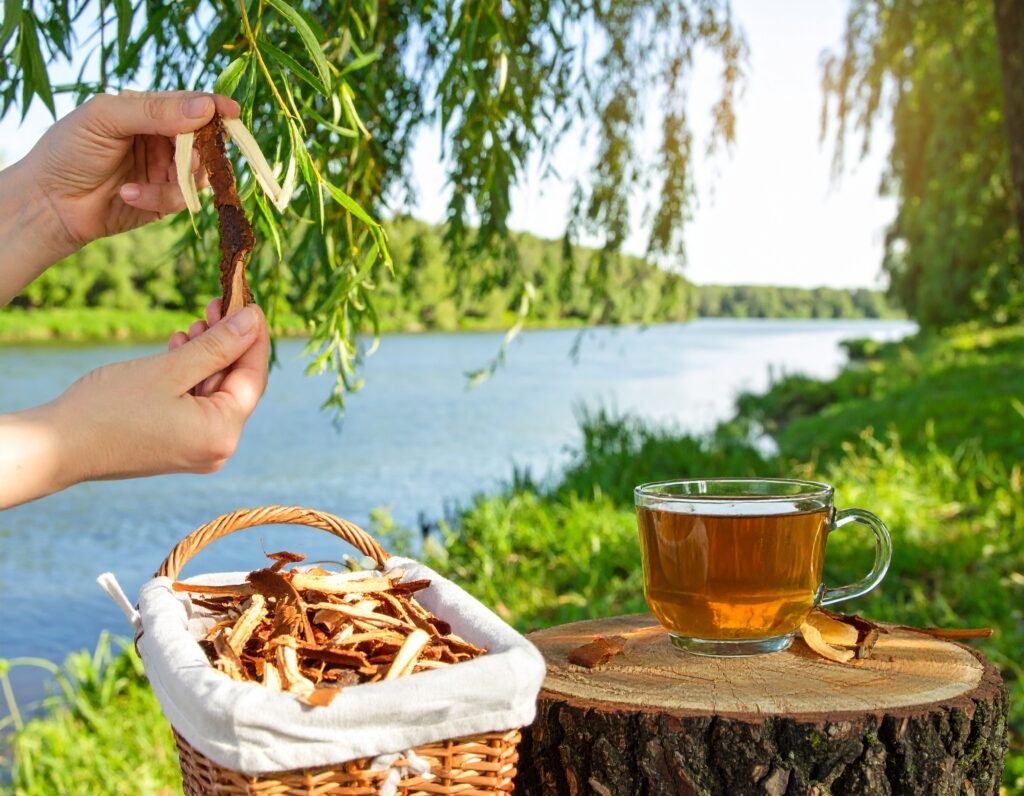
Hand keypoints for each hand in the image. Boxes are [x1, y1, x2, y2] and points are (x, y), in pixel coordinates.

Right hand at [0, 303, 268, 508]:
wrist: (56, 448)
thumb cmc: (108, 409)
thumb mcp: (169, 370)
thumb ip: (217, 346)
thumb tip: (252, 321)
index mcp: (222, 433)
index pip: (253, 376)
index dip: (254, 336)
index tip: (250, 302)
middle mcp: (218, 447)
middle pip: (236, 383)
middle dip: (228, 342)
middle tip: (217, 304)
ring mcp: (198, 449)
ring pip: (215, 390)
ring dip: (207, 355)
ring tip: (195, 323)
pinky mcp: (178, 444)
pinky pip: (197, 404)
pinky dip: (191, 375)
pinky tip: (179, 347)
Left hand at [27, 90, 238, 253]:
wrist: (50, 201)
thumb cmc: (69, 150)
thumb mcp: (106, 118)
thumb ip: (154, 111)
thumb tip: (205, 108)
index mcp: (148, 110)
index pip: (189, 104)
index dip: (213, 108)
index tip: (231, 112)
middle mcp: (162, 139)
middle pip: (203, 140)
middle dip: (201, 149)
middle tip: (192, 156)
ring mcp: (165, 170)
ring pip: (199, 172)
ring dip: (180, 177)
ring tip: (153, 179)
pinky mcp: (164, 200)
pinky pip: (181, 198)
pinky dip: (158, 197)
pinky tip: (127, 194)